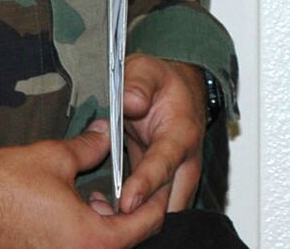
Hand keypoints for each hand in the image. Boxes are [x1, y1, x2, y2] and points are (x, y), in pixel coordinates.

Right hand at [0, 121, 154, 248]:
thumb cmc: (3, 188)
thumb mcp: (54, 158)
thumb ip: (89, 146)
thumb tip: (106, 131)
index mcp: (93, 240)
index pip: (144, 224)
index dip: (155, 201)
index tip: (157, 185)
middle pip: (125, 240)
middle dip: (129, 213)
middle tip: (126, 187)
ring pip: (101, 247)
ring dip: (106, 226)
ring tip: (96, 197)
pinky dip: (84, 235)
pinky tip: (74, 211)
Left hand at [117, 56, 208, 217]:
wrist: (178, 91)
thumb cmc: (161, 82)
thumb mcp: (146, 70)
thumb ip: (138, 84)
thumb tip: (131, 102)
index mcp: (181, 132)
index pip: (164, 163)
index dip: (146, 184)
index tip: (127, 201)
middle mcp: (185, 160)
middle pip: (170, 199)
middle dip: (144, 214)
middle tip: (110, 219)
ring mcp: (177, 176)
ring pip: (164, 210)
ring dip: (139, 219)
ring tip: (104, 217)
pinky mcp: (165, 185)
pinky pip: (153, 209)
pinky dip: (135, 216)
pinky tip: (107, 213)